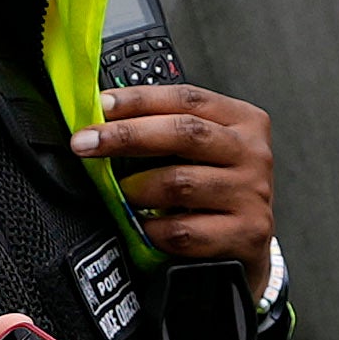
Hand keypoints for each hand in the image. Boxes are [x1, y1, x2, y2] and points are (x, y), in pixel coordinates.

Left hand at [85, 84, 276, 262]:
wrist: (247, 241)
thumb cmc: (217, 187)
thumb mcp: (204, 150)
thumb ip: (166, 130)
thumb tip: (103, 120)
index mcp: (243, 121)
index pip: (187, 99)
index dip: (139, 100)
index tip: (101, 105)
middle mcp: (252, 153)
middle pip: (185, 133)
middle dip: (127, 135)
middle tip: (86, 143)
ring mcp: (252, 193)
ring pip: (180, 183)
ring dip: (137, 189)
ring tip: (121, 193)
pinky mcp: (245, 233)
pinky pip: (183, 231)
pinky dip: (152, 230)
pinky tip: (144, 227)